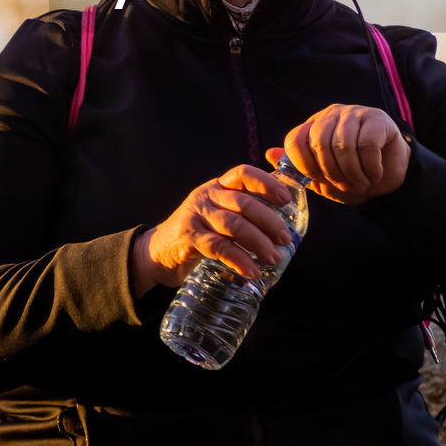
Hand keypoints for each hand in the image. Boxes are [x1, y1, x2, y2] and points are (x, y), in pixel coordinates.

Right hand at [132, 165, 293, 296]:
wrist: (158, 252)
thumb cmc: (199, 232)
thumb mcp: (219, 213)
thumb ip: (244, 210)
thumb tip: (285, 211)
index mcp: (218, 186)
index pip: (243, 174)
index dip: (266, 183)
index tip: (286, 198)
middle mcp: (206, 196)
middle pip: (243, 203)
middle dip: (269, 221)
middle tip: (285, 239)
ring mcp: (195, 216)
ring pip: (233, 225)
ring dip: (258, 242)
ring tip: (274, 258)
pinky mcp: (188, 239)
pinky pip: (218, 247)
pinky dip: (239, 260)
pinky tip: (252, 271)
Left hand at [267, 104, 409, 205]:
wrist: (387, 179)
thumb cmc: (350, 176)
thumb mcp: (321, 178)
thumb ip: (298, 167)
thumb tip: (269, 154)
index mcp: (313, 126)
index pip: (295, 140)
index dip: (303, 165)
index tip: (317, 181)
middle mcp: (331, 115)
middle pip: (319, 143)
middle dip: (331, 173)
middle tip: (345, 186)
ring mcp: (354, 113)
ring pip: (344, 144)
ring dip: (352, 172)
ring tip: (361, 182)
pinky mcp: (377, 119)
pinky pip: (367, 144)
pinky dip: (370, 167)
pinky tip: (374, 174)